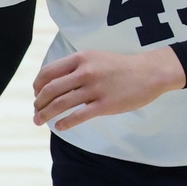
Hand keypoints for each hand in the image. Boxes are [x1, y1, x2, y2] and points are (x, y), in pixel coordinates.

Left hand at [31, 46, 184, 131]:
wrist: (150, 72)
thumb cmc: (120, 66)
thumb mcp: (94, 58)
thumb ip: (75, 68)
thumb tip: (54, 83)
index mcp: (80, 59)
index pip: (48, 72)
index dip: (37, 85)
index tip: (36, 94)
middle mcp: (85, 72)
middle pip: (50, 89)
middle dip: (38, 102)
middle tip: (36, 110)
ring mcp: (95, 89)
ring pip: (61, 103)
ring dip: (46, 114)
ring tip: (39, 120)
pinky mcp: (106, 105)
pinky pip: (79, 115)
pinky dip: (65, 122)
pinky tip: (59, 127)